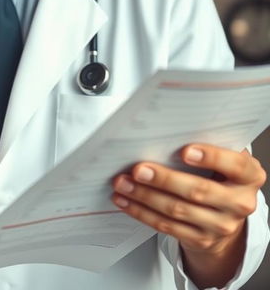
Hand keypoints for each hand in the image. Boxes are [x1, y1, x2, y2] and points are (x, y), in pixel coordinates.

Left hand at [111, 144, 265, 278]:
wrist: (224, 215)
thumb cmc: (217, 174)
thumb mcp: (222, 158)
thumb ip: (205, 144)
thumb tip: (165, 131)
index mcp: (249, 176)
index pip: (236, 165)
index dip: (212, 157)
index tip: (186, 151)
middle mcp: (239, 202)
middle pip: (199, 191)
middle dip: (164, 179)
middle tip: (138, 169)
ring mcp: (221, 225)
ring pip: (177, 210)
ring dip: (144, 196)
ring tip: (123, 183)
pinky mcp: (201, 239)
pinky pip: (166, 226)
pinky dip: (142, 212)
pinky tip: (126, 201)